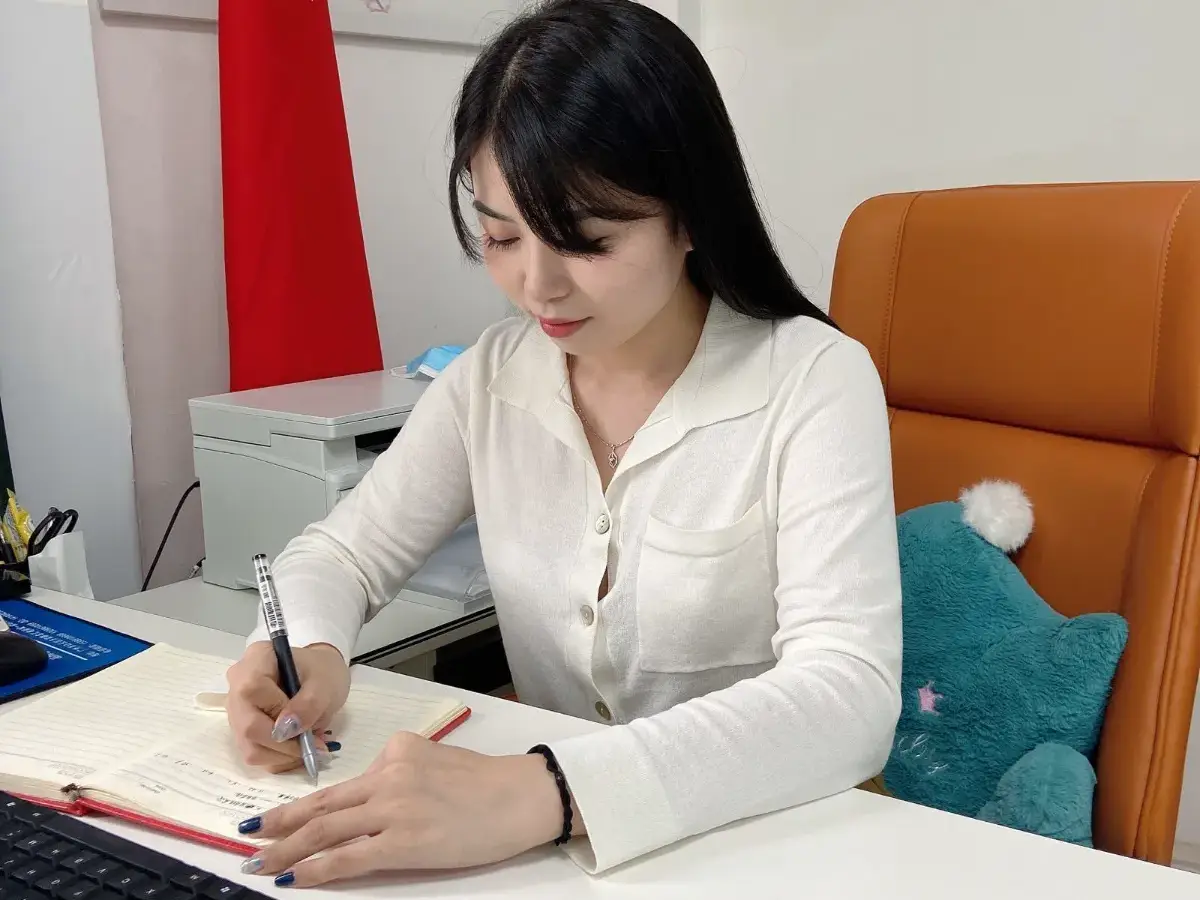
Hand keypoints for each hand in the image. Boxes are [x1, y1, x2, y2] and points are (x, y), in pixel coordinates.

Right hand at [225, 641, 350, 772]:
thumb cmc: (321, 673)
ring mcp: (237, 710)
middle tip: (313, 744)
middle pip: (247, 725)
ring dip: (282, 755)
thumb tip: (285, 729)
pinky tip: (296, 749)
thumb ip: (309, 703)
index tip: (303, 720)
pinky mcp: (241, 730)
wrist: (318, 677)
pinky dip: (279, 759)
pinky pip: (254, 754)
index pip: (252, 690)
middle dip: (283, 743)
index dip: (276, 711)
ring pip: (249, 747)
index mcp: (256, 660)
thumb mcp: (325, 683)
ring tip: (308, 745)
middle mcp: (237, 684)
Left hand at [238, 733, 564, 885]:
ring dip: (287, 849)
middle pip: (322, 806)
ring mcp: (394, 808)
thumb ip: (402, 771)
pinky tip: (297, 878)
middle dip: (278, 824)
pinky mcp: (404, 840)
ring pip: (326, 830)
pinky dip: (317, 869)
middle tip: (247, 838)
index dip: (300, 804)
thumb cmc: (488, 783)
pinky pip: (349, 857)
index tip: (273, 817)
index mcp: (397, 751)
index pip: (340, 785)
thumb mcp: (438, 759)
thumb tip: (374, 794)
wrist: (521, 796)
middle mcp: (389, 775)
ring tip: (260, 862)